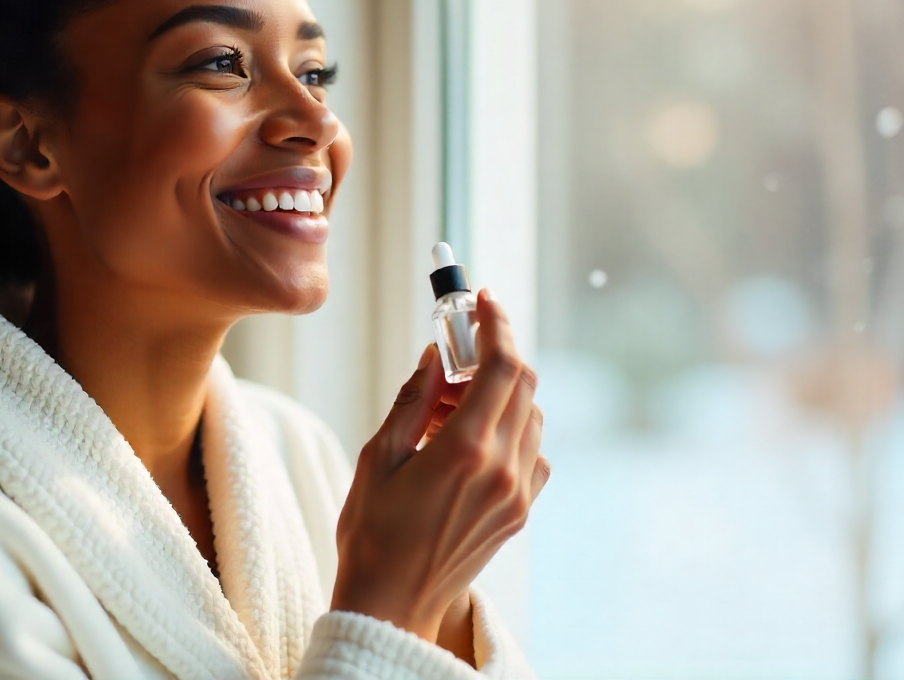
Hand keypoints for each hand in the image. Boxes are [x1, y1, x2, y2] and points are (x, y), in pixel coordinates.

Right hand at [330, 290, 549, 640]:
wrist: (392, 603)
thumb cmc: (372, 532)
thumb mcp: (378, 456)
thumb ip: (413, 399)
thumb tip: (437, 355)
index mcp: (465, 452)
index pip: (502, 366)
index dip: (496, 324)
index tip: (482, 300)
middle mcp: (503, 470)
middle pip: (523, 384)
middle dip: (493, 352)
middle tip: (454, 350)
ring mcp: (518, 493)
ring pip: (529, 415)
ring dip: (497, 393)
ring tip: (444, 406)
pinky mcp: (520, 512)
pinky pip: (531, 450)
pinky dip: (508, 427)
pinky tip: (466, 439)